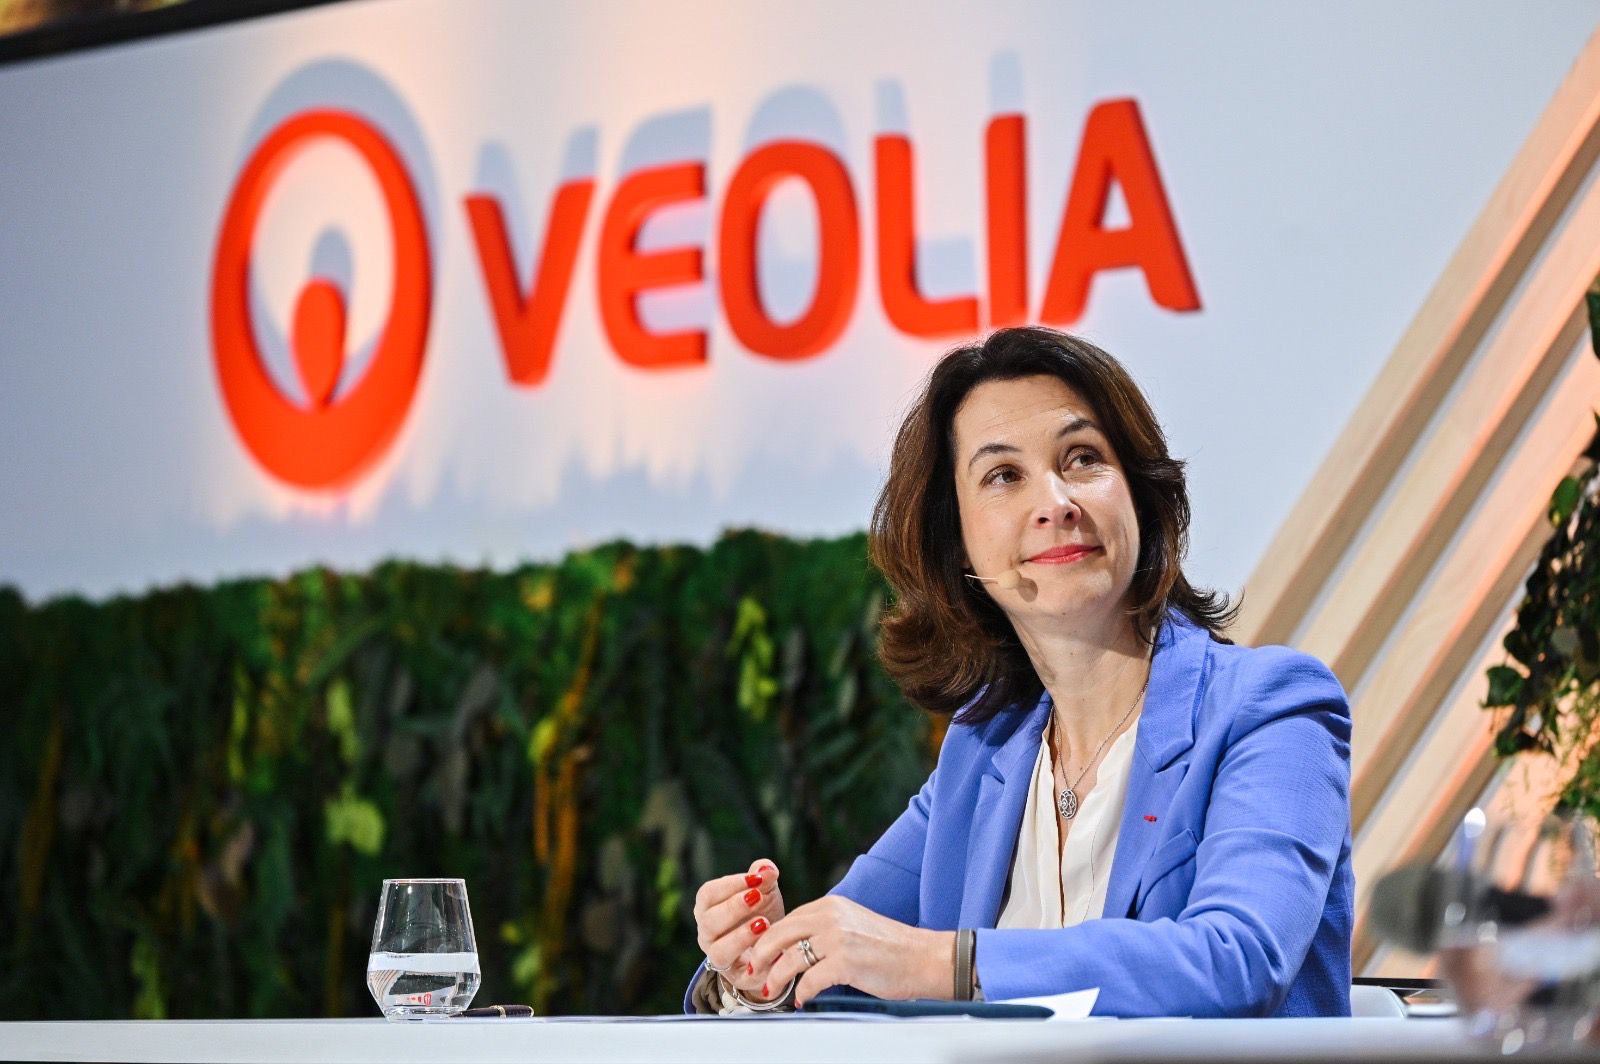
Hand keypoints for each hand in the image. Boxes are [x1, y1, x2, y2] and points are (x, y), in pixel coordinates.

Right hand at [692, 858, 784, 997]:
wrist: (772, 944)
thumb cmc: (760, 911)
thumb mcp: (764, 890)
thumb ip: (764, 876)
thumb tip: (767, 870)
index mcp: (708, 908)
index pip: (708, 895)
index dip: (730, 885)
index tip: (755, 879)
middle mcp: (707, 934)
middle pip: (709, 922)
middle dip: (734, 908)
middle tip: (758, 896)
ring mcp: (719, 957)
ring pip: (719, 951)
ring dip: (740, 936)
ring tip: (764, 923)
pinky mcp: (737, 977)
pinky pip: (741, 974)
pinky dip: (757, 963)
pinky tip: (773, 949)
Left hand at [747, 894, 953, 1007]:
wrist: (923, 957)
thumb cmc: (891, 947)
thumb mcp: (853, 924)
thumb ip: (825, 929)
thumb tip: (794, 947)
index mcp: (832, 904)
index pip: (789, 919)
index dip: (770, 938)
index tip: (759, 954)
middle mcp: (831, 916)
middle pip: (780, 934)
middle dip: (761, 955)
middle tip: (754, 971)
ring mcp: (837, 938)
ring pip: (790, 959)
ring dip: (776, 978)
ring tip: (771, 990)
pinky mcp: (845, 962)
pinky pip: (810, 981)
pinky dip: (802, 993)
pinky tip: (802, 999)